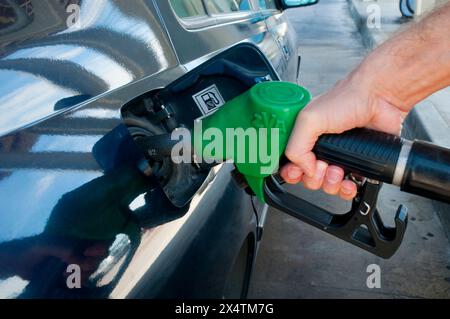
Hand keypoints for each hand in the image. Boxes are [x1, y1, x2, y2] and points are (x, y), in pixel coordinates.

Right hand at [280, 72, 406, 199]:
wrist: (380, 99)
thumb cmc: (347, 99)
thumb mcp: (309, 119)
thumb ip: (296, 147)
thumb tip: (304, 170)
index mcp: (304, 137)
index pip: (289, 163)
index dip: (291, 172)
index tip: (297, 171)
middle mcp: (319, 148)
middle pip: (307, 178)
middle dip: (314, 178)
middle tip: (322, 166)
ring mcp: (338, 157)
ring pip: (327, 185)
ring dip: (331, 184)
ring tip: (338, 171)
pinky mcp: (357, 164)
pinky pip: (347, 187)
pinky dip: (346, 190)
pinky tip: (349, 182)